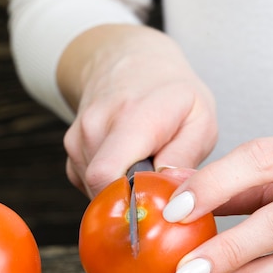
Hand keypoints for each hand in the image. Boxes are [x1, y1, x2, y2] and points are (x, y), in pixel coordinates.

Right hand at [58, 24, 216, 197]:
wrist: (133, 63)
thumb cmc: (174, 96)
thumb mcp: (200, 120)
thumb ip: (186, 157)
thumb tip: (171, 196)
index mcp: (132, 118)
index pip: (107, 174)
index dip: (129, 202)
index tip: (157, 209)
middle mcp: (96, 127)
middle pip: (104, 190)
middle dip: (134, 200)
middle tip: (161, 186)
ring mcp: (78, 140)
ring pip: (98, 192)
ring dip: (126, 192)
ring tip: (148, 166)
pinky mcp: (72, 154)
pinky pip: (91, 188)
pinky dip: (114, 186)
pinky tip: (132, 165)